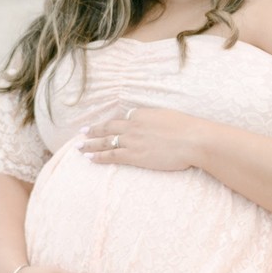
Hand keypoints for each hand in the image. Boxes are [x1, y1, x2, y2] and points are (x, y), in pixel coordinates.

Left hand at [79, 106, 208, 170]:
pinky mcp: (134, 155)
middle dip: (93, 130)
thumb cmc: (188, 129)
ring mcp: (131, 141)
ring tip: (78, 147)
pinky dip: (98, 157)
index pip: (123, 118)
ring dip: (90, 144)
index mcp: (142, 114)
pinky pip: (110, 155)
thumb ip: (158, 119)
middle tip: (82, 132)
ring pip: (104, 142)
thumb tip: (157, 124)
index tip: (106, 125)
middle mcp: (133, 126)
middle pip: (108, 128)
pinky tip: (89, 158)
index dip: (113, 123)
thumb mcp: (170, 117)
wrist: (193, 140)